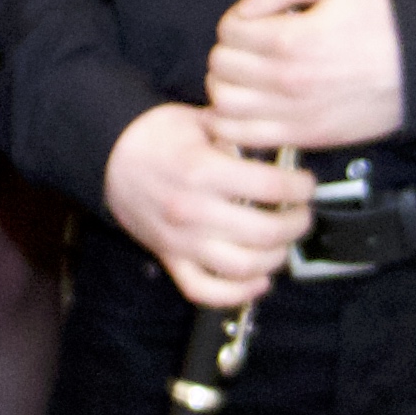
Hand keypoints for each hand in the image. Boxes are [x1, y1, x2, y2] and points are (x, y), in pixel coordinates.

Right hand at [103, 101, 315, 307]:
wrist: (111, 156)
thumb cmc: (156, 137)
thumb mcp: (201, 121)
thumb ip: (240, 135)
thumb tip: (279, 148)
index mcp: (202, 171)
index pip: (270, 187)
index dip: (299, 187)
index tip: (305, 185)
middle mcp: (193, 211)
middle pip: (265, 232)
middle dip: (296, 224)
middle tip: (301, 215)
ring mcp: (181, 241)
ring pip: (243, 266)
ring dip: (275, 258)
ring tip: (284, 243)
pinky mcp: (171, 259)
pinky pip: (206, 291)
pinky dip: (237, 293)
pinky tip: (258, 280)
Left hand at [204, 0, 402, 154]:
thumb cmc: (387, 22)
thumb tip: (248, 4)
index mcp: (293, 39)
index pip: (229, 30)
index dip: (237, 19)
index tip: (254, 20)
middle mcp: (288, 81)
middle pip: (221, 66)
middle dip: (229, 50)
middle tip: (248, 45)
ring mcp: (294, 114)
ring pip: (224, 104)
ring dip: (224, 86)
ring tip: (243, 75)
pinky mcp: (304, 136)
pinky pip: (243, 138)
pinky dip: (229, 125)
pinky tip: (242, 109)